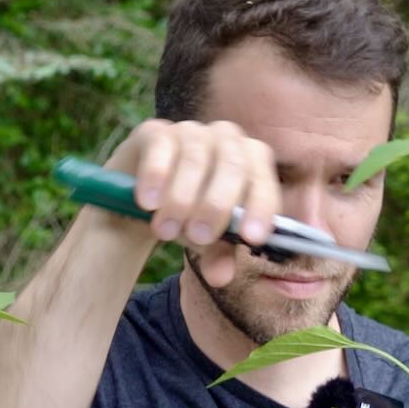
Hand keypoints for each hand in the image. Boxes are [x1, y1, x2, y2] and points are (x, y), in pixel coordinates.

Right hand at [102, 119, 279, 286]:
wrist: (144, 203)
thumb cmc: (190, 217)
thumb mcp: (207, 241)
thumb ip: (218, 256)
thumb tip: (220, 276)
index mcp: (252, 162)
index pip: (265, 181)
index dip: (261, 208)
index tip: (251, 238)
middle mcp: (227, 140)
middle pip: (234, 165)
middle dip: (217, 206)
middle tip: (199, 238)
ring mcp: (192, 131)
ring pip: (196, 158)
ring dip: (181, 199)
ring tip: (165, 232)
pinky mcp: (156, 131)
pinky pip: (161, 148)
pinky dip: (155, 176)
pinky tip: (148, 203)